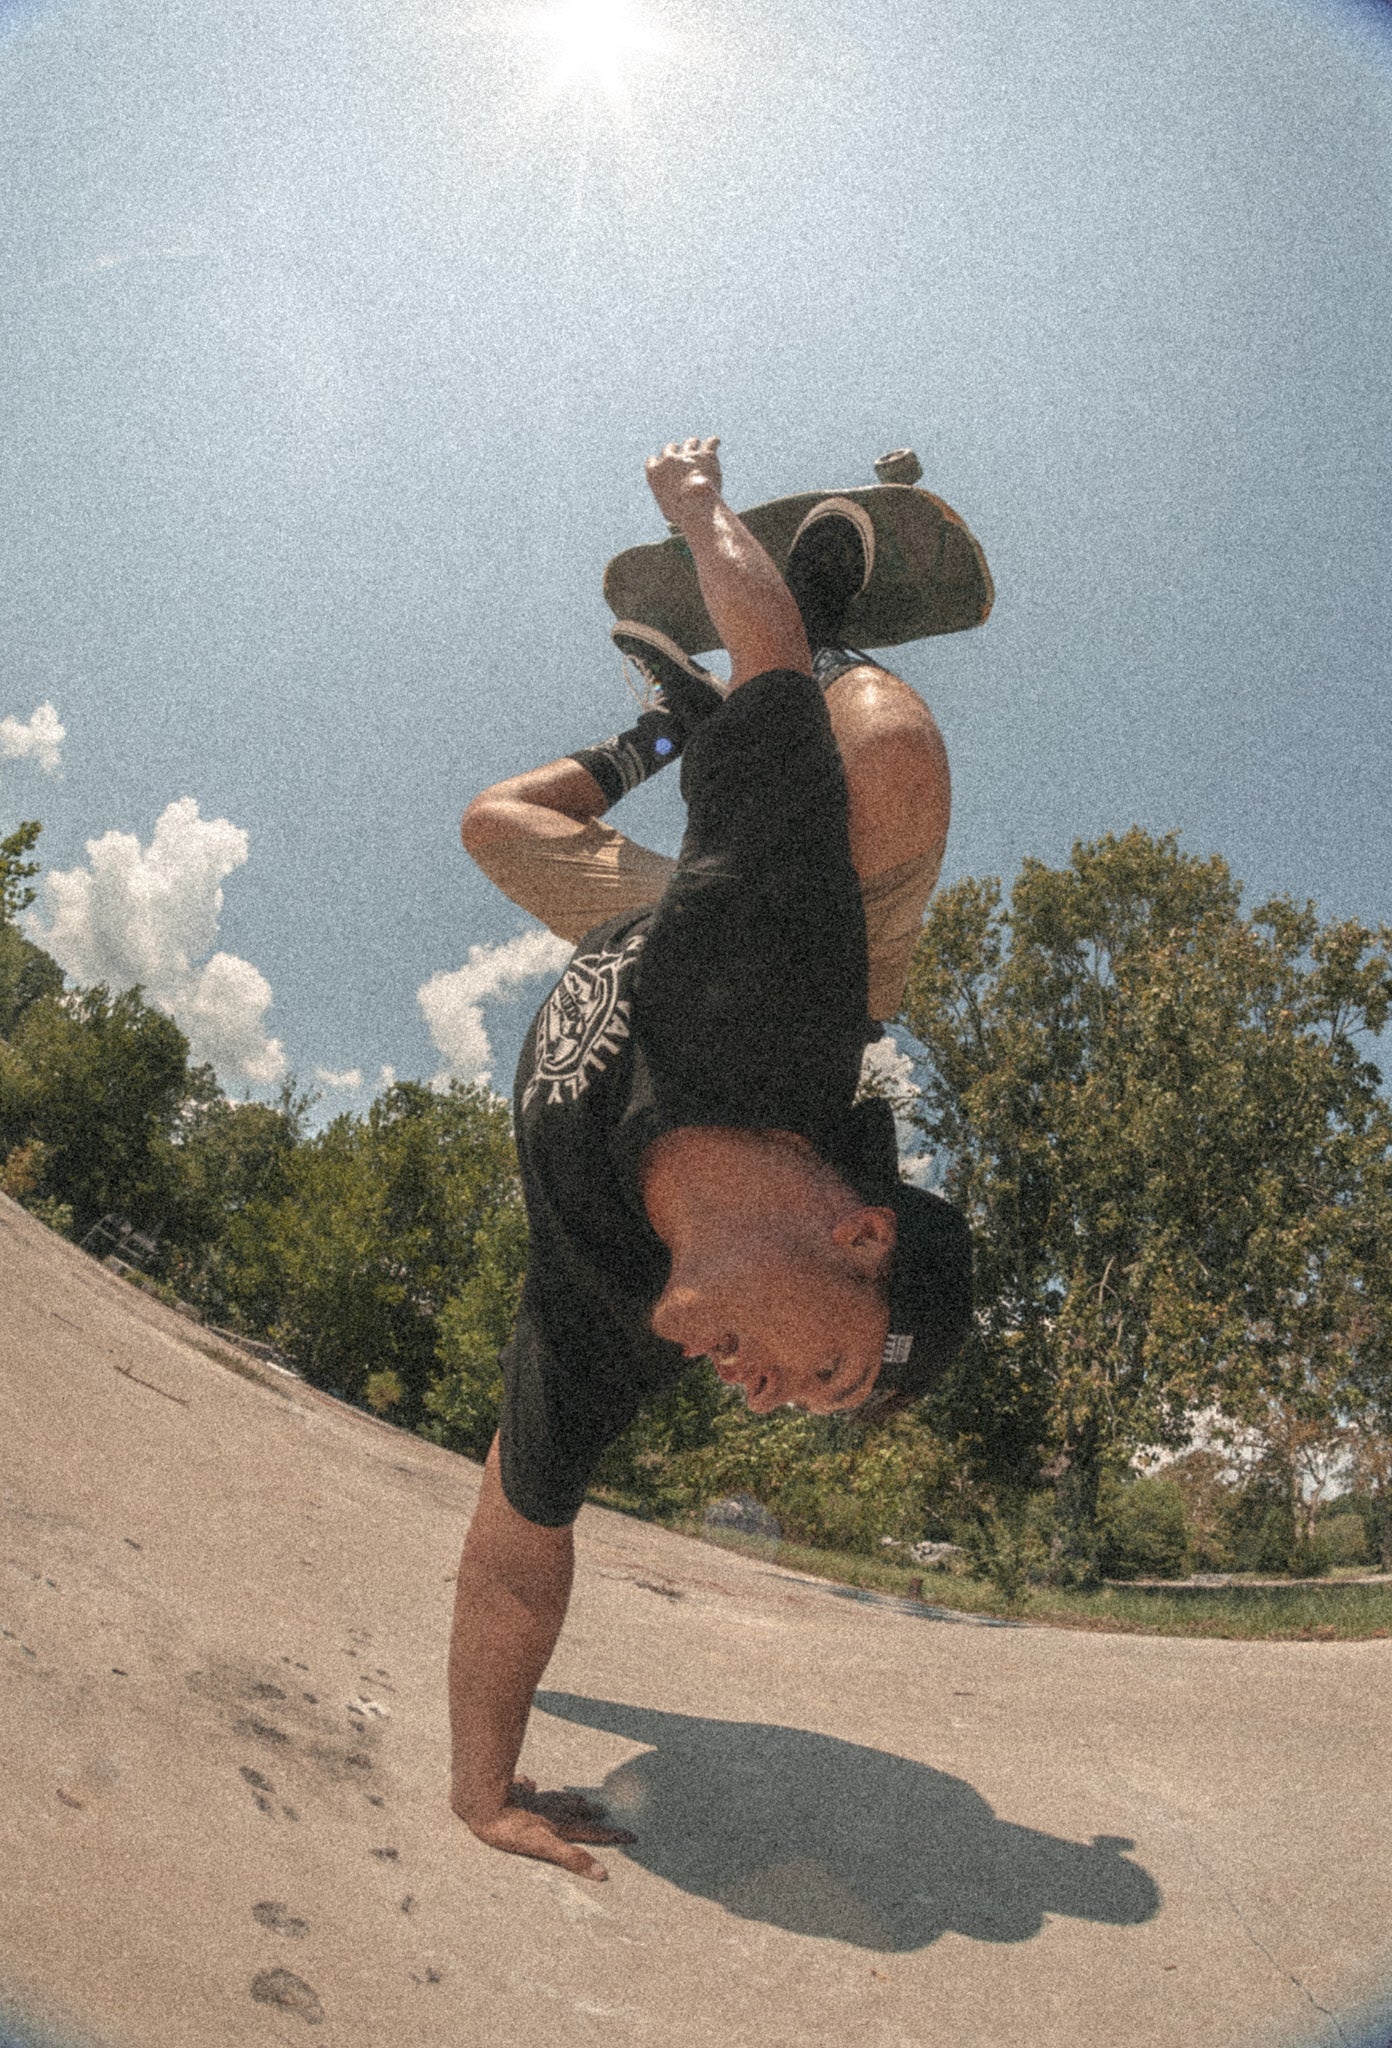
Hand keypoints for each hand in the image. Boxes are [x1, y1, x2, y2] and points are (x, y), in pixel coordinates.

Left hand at [458, 1775, 635, 1882]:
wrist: (483, 1800)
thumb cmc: (510, 1828)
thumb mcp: (544, 1848)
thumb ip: (571, 1858)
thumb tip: (602, 1873)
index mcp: (558, 1825)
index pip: (590, 1832)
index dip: (611, 1835)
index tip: (631, 1836)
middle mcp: (549, 1810)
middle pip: (575, 1812)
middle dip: (591, 1813)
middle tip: (606, 1811)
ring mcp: (531, 1800)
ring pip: (556, 1798)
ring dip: (570, 1800)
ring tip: (579, 1799)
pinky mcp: (512, 1791)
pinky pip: (527, 1788)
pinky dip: (532, 1788)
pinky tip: (531, 1784)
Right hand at [644, 435, 722, 523]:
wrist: (695, 504)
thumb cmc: (680, 513)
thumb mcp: (668, 511)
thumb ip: (670, 502)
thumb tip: (675, 509)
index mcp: (654, 472)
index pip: (652, 461)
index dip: (659, 463)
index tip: (663, 466)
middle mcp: (669, 459)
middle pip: (670, 449)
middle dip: (676, 452)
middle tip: (682, 457)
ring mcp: (688, 455)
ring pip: (690, 443)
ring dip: (694, 446)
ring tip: (699, 450)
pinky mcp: (705, 454)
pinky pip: (710, 442)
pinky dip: (713, 442)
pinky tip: (716, 442)